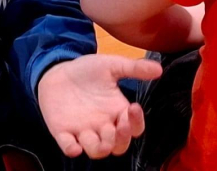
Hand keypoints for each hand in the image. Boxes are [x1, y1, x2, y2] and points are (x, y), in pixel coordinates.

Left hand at [38, 55, 161, 159]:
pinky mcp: (63, 132)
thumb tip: (159, 68)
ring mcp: (83, 131)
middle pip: (118, 146)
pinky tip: (74, 146)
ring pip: (97, 151)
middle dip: (122, 139)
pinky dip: (72, 149)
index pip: (134, 128)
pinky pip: (68, 146)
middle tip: (120, 124)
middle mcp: (103, 126)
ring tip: (103, 134)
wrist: (57, 70)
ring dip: (101, 147)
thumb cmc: (88, 71)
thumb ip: (134, 68)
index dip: (136, 123)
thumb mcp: (111, 65)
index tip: (134, 107)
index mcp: (117, 112)